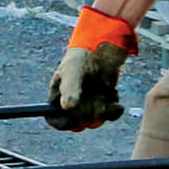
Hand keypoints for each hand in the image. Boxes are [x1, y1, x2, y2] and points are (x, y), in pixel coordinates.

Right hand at [48, 5, 137, 130]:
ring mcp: (89, 102)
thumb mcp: (74, 69)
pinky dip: (114, 108)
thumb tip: (67, 108)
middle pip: (77, 122)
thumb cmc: (83, 55)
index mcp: (58, 95)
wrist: (106, 45)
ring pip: (95, 120)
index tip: (73, 119)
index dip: (63, 123)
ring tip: (106, 93)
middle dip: (87, 114)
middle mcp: (72, 102)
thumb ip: (70, 88)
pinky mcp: (104, 101)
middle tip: (94, 101)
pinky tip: (114, 93)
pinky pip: (109, 115)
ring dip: (102, 110)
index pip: (54, 119)